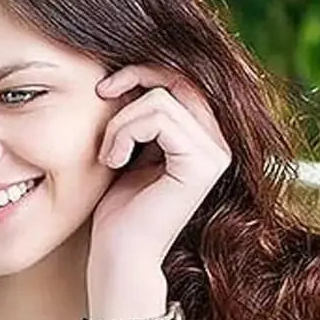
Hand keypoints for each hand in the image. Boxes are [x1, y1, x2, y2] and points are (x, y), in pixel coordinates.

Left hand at [90, 64, 231, 273]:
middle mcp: (219, 141)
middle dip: (133, 79)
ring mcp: (216, 152)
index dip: (141, 71)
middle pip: (179, 77)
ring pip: (163, 97)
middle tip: (100, 96)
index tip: (104, 90)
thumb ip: (140, 112)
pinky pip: (160, 116)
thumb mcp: (128, 147)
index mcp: (203, 135)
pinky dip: (125, 132)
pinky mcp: (204, 163)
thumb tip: (132, 64)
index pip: (181, 77)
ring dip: (121, 121)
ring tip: (108, 154)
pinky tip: (114, 160)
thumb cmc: (116, 208)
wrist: (117, 255)